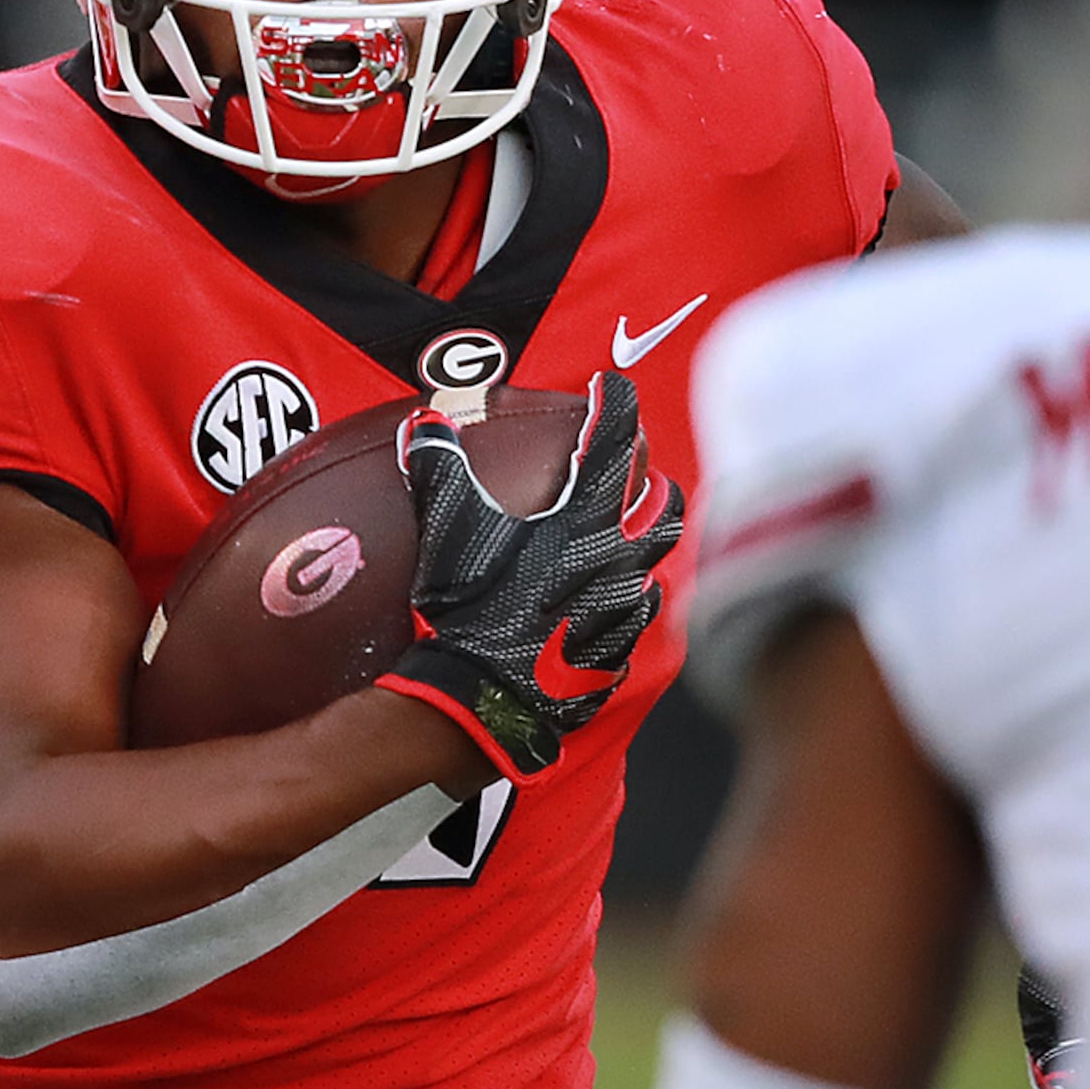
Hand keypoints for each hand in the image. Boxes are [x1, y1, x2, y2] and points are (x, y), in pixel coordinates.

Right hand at [377, 369, 685, 777]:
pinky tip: (610, 603)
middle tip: (640, 466)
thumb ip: (439, 467)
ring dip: (644, 543)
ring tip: (628, 535)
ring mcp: (623, 612)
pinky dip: (627, 603)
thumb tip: (428, 422)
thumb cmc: (467, 611)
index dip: (614, 406)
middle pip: (662, 505)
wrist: (482, 700)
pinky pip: (635, 620)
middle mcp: (618, 560)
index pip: (614, 442)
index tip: (609, 388)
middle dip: (654, 478)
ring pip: (655, 565)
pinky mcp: (616, 655)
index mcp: (585, 521)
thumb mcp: (447, 530)